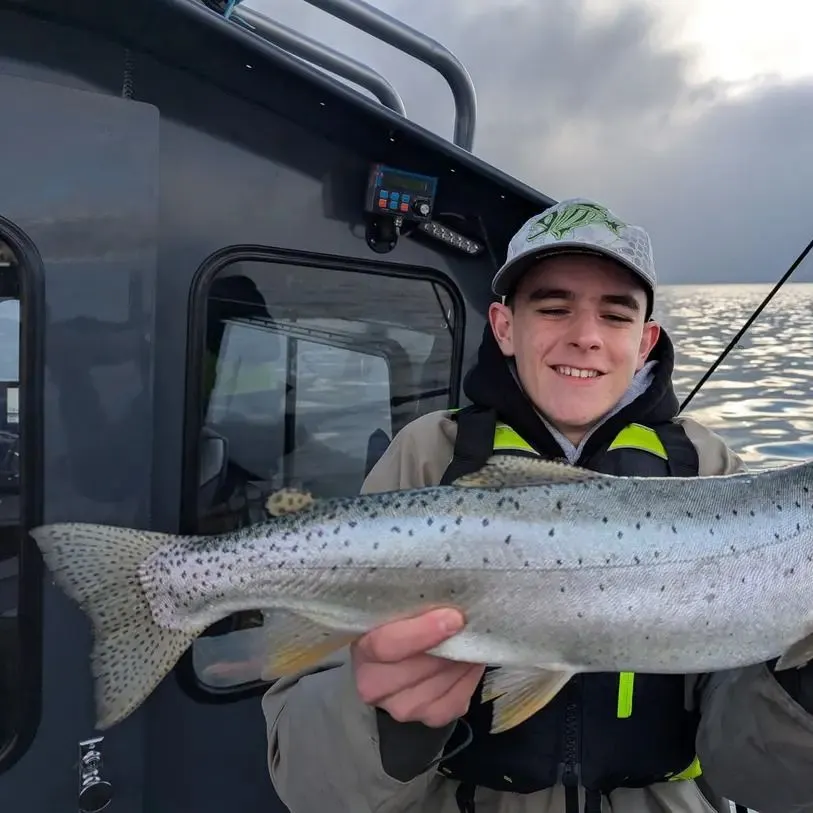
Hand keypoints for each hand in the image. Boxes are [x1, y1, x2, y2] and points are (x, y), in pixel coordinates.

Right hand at [351, 608, 485, 727]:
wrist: (397, 657)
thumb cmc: (398, 623)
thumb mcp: (395, 610)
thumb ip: (412, 605)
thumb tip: (447, 594)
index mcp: (363, 650)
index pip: (387, 646)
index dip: (422, 632)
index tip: (453, 617)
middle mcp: (374, 686)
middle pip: (420, 668)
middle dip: (449, 646)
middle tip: (469, 624)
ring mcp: (401, 708)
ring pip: (440, 687)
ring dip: (462, 662)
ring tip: (472, 640)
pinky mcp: (428, 718)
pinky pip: (455, 702)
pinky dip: (468, 679)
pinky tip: (472, 661)